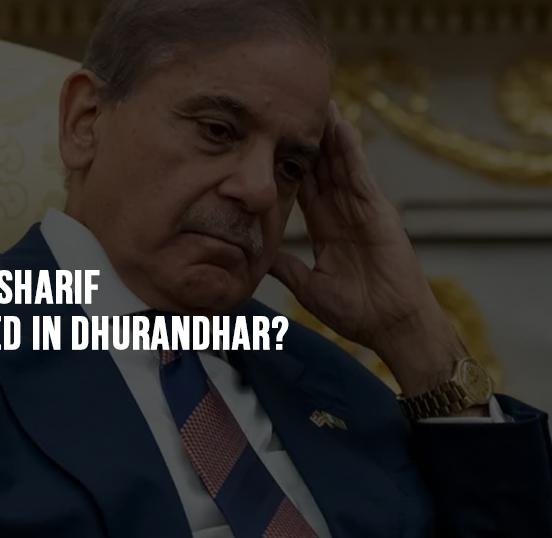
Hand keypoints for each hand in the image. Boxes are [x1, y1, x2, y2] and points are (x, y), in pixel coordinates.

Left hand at [269, 102, 465, 395]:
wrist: (390, 326)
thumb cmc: (356, 311)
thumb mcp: (307, 284)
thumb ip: (285, 266)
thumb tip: (255, 254)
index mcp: (326, 227)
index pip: (303, 186)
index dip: (289, 162)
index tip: (271, 138)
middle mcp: (344, 212)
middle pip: (321, 166)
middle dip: (307, 137)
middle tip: (289, 105)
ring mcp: (362, 209)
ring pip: (341, 163)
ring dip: (328, 133)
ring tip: (314, 102)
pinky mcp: (379, 211)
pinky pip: (361, 175)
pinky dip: (351, 151)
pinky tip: (341, 127)